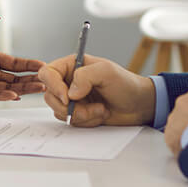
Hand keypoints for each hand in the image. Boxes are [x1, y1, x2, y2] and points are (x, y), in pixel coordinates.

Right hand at [39, 54, 153, 126]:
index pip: (48, 73)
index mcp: (72, 65)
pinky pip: (71, 121)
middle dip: (70, 107)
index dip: (54, 87)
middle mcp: (69, 81)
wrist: (139, 105)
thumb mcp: (107, 72)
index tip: (68, 98)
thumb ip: (85, 76)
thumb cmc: (126, 84)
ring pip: (59, 110)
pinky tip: (100, 114)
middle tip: (89, 108)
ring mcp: (73, 98)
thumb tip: (70, 92)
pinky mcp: (78, 113)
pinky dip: (86, 121)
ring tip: (101, 109)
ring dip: (81, 115)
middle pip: (50, 95)